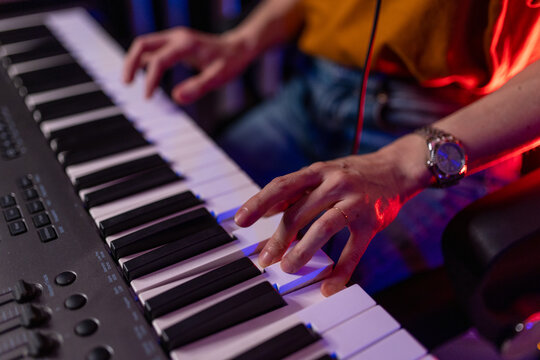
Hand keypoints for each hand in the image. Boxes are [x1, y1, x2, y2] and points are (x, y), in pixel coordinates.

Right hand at [123, 27, 254, 102]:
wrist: (238, 48)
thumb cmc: (230, 62)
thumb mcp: (218, 77)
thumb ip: (198, 87)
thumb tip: (177, 98)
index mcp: (185, 44)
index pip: (159, 61)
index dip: (150, 80)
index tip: (148, 97)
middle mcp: (176, 38)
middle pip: (142, 44)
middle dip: (130, 63)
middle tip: (126, 84)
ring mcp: (174, 39)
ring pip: (144, 46)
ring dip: (134, 62)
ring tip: (129, 82)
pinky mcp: (174, 45)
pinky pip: (153, 50)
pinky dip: (144, 62)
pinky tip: (143, 77)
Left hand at [234, 135, 430, 295]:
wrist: (397, 168)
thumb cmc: (353, 173)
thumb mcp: (323, 172)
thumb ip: (297, 189)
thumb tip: (268, 208)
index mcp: (318, 171)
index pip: (282, 185)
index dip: (259, 202)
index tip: (240, 220)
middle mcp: (334, 183)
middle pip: (299, 212)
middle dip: (279, 238)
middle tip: (265, 258)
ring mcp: (354, 202)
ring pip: (323, 228)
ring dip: (302, 251)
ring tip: (288, 268)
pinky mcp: (372, 221)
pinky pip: (354, 250)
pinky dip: (340, 272)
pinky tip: (328, 288)